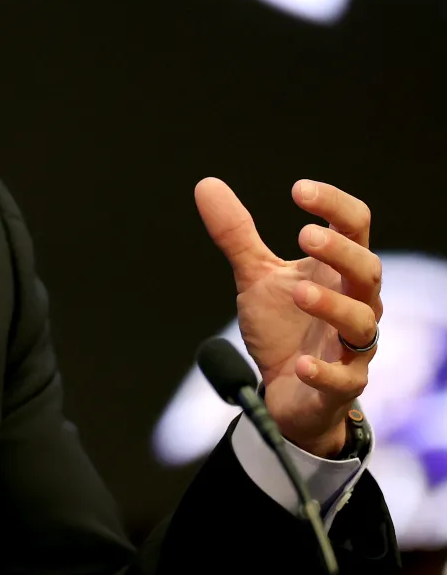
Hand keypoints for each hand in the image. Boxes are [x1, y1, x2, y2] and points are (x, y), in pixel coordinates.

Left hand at [195, 178, 381, 456]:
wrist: (286, 390)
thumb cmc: (284, 326)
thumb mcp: (257, 277)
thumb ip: (237, 235)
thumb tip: (206, 184)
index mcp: (336, 271)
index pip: (354, 228)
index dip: (335, 205)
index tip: (298, 190)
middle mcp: (354, 304)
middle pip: (368, 271)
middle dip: (341, 253)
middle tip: (305, 235)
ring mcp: (351, 347)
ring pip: (361, 323)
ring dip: (333, 306)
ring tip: (300, 293)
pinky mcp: (341, 385)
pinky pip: (344, 379)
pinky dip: (324, 371)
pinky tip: (302, 364)